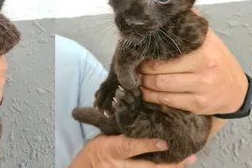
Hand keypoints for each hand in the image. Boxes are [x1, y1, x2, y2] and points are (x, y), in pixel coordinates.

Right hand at [69, 135, 195, 167]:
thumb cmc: (94, 152)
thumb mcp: (103, 138)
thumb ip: (121, 133)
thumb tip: (140, 121)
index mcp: (112, 150)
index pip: (130, 147)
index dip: (147, 145)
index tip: (164, 142)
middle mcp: (121, 166)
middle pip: (148, 166)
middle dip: (170, 163)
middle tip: (188, 157)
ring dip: (171, 167)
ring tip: (188, 161)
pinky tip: (175, 165)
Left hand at [140, 27, 246, 114]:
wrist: (235, 89)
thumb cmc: (215, 60)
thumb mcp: (207, 39)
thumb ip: (188, 24)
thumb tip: (169, 9)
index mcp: (203, 49)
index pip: (165, 51)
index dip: (147, 54)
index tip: (138, 53)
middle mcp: (204, 68)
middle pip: (159, 70)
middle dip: (141, 69)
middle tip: (134, 67)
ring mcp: (201, 88)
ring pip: (160, 86)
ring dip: (143, 84)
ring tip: (137, 78)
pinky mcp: (198, 104)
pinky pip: (166, 101)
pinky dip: (151, 97)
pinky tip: (145, 92)